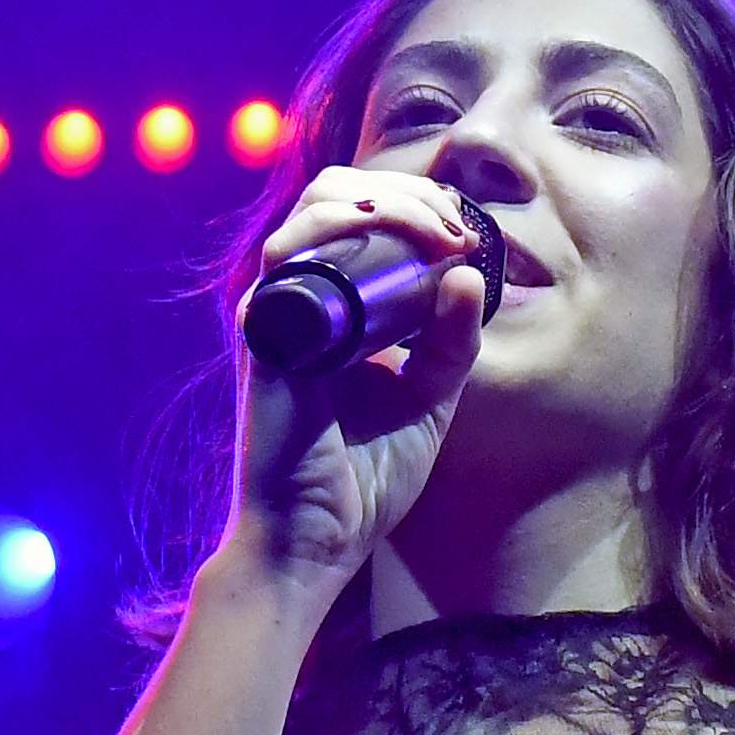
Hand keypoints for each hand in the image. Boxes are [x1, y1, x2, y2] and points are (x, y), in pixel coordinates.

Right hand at [222, 167, 496, 592]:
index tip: (467, 238)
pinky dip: (340, 229)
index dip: (419, 208)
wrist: (318, 539)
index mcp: (339, 309)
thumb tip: (469, 273)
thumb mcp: (430, 400)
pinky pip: (290, 255)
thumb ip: (451, 342)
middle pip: (340, 196)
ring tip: (436, 233)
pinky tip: (386, 238)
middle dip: (408, 195)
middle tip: (455, 230)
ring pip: (316, 209)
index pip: (366, 220)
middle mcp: (304, 299)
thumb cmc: (365, 477)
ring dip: (384, 203)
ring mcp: (281, 310)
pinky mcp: (265, 330)